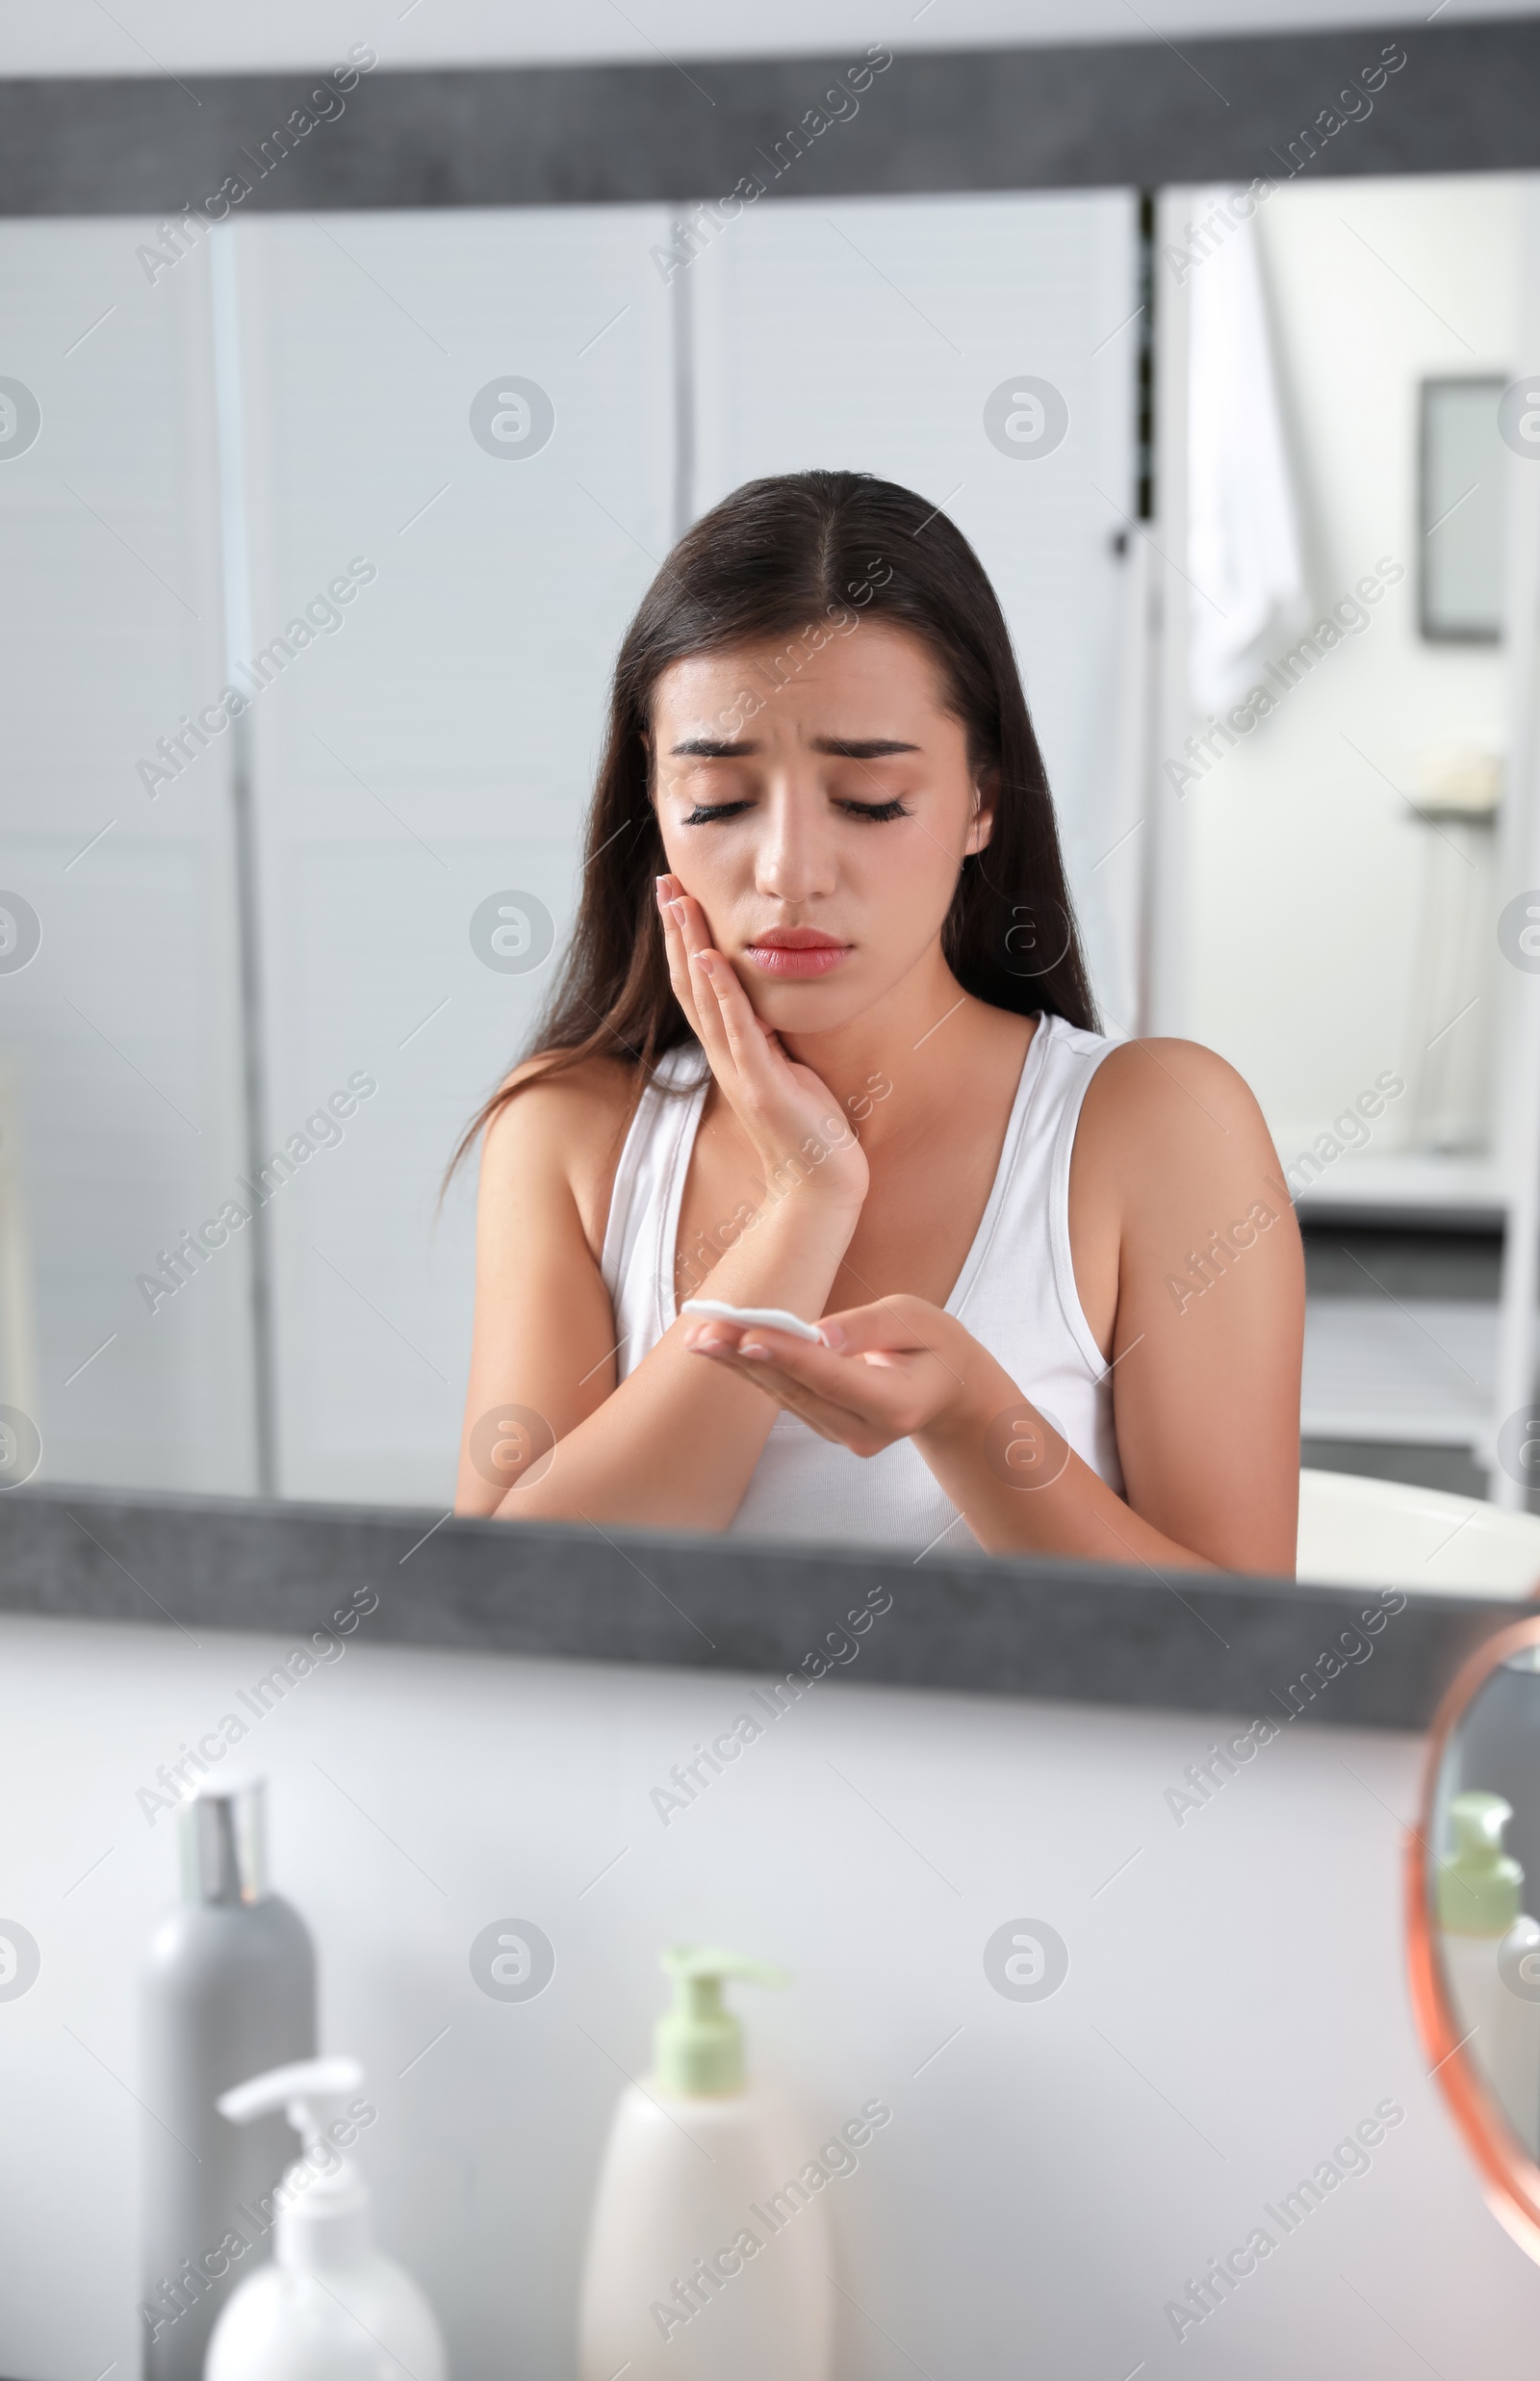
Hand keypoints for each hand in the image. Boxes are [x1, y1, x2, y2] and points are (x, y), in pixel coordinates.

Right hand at [656, 874, 868, 1212]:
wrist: (821, 1184)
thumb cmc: (809, 1128)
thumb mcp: (786, 1069)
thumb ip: (768, 1037)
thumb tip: (763, 1002)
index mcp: (731, 1052)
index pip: (697, 987)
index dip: (683, 941)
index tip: (676, 896)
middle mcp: (726, 1058)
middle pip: (689, 984)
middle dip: (676, 931)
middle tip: (664, 883)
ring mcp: (740, 1072)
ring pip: (705, 999)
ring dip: (689, 947)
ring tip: (678, 904)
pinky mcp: (762, 1087)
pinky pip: (738, 1031)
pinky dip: (722, 993)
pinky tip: (709, 958)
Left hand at [683, 1294, 993, 1456]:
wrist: (950, 1392)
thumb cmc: (937, 1347)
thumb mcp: (919, 1320)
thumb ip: (869, 1328)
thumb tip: (818, 1334)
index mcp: (896, 1405)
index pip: (832, 1377)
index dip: (787, 1356)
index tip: (747, 1336)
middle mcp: (864, 1431)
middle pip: (797, 1391)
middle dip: (746, 1358)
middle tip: (704, 1331)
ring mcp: (842, 1435)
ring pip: (783, 1396)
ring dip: (738, 1365)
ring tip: (699, 1336)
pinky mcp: (825, 1427)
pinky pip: (785, 1397)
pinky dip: (753, 1370)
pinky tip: (721, 1347)